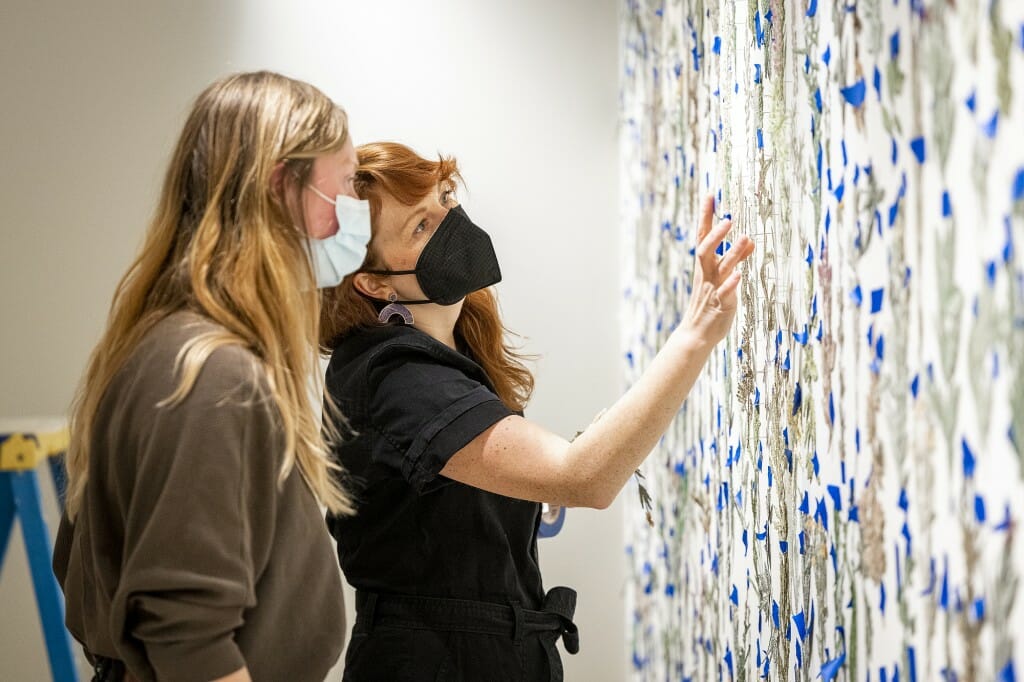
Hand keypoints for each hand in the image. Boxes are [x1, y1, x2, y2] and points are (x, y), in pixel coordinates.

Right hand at [680, 195, 753, 345]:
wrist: (698, 333)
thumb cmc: (711, 303)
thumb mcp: (723, 277)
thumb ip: (736, 257)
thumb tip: (750, 240)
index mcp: (705, 265)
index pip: (703, 236)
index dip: (706, 216)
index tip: (710, 195)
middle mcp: (706, 274)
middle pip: (706, 249)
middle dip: (716, 233)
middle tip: (729, 218)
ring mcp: (712, 289)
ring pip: (720, 268)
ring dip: (732, 253)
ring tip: (745, 238)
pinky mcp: (720, 304)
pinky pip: (724, 293)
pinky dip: (731, 284)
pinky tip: (739, 276)